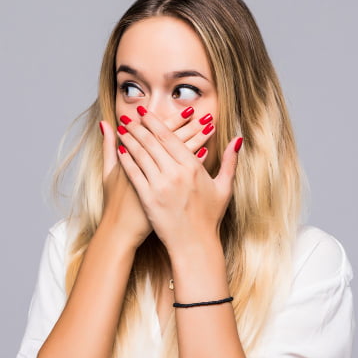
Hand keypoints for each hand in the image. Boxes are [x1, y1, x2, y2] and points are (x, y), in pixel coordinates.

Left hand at [115, 106, 241, 251]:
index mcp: (193, 167)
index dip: (155, 123)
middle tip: (130, 116)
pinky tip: (120, 150)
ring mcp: (160, 186)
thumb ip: (230, 161)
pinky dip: (126, 160)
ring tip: (122, 128)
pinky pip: (134, 173)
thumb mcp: (224, 188)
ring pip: (141, 155)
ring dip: (130, 139)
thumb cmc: (209, 217)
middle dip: (139, 127)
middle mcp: (175, 173)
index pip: (170, 138)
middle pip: (152, 142)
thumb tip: (238, 140)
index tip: (145, 113)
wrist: (194, 244)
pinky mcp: (148, 198)